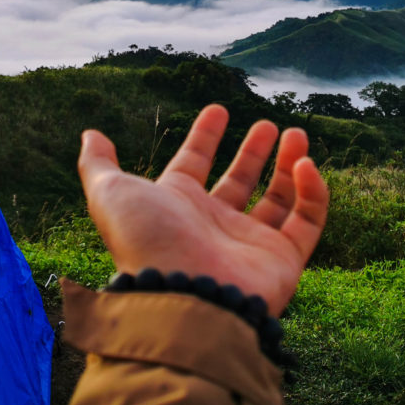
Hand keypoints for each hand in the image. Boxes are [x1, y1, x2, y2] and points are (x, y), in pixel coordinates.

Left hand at [77, 104, 328, 315]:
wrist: (184, 296)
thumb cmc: (146, 240)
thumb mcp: (110, 193)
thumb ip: (99, 164)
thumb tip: (90, 135)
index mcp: (176, 205)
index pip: (193, 164)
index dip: (204, 136)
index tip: (218, 108)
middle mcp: (213, 223)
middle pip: (238, 181)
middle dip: (253, 152)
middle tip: (270, 125)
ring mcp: (249, 243)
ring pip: (278, 199)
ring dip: (289, 165)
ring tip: (295, 134)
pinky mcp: (283, 260)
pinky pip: (307, 221)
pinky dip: (313, 192)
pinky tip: (305, 164)